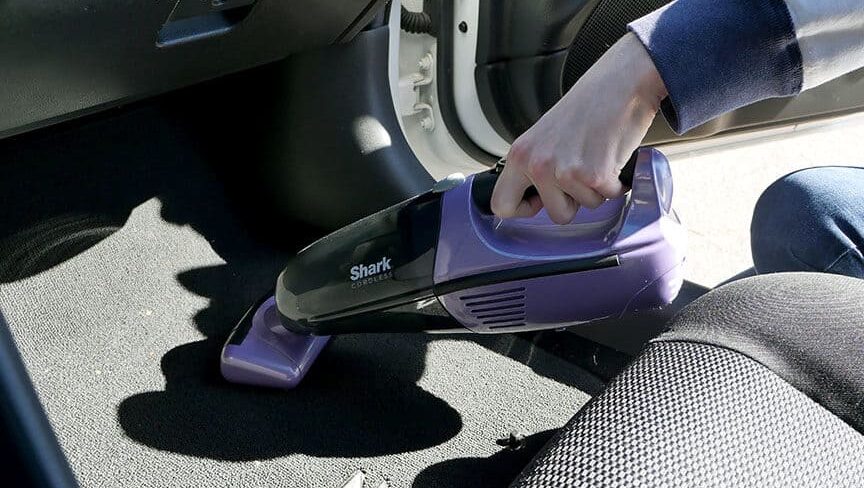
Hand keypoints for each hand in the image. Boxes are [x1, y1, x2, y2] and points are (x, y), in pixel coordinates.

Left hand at [491, 33, 667, 223]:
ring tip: (596, 156)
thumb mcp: (543, 137)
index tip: (540, 199)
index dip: (524, 209)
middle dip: (573, 201)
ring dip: (596, 188)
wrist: (620, 83)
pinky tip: (612, 157)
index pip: (502, 204)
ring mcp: (565, 171)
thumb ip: (533, 166)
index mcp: (520, 154)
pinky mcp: (594, 174)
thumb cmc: (587, 106)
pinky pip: (608, 197)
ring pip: (585, 207)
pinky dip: (616, 183)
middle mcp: (537, 165)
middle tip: (580, 172)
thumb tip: (532, 198)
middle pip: (556, 215)